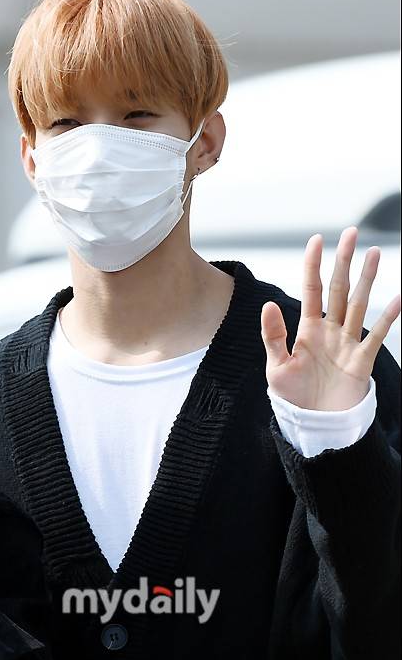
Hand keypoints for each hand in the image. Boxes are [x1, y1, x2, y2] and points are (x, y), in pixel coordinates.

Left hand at [260, 227, 400, 410]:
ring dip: (367, 279)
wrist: (313, 426)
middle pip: (339, 289)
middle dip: (344, 261)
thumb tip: (269, 304)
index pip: (312, 289)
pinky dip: (387, 317)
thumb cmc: (292, 398)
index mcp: (307, 330)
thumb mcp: (276, 367)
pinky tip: (398, 297)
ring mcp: (347, 344)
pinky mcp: (362, 361)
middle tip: (351, 233)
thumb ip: (273, 336)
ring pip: (359, 304)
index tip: (317, 240)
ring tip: (374, 253)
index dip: (313, 265)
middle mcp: (329, 331)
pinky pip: (376, 335)